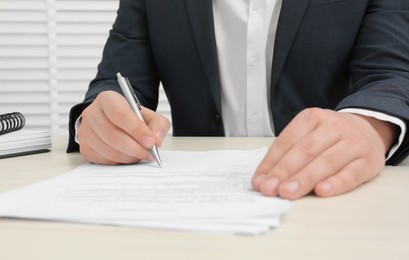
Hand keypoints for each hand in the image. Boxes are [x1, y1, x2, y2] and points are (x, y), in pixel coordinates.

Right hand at [77, 91, 170, 163]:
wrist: (113, 122)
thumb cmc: (131, 118)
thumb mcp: (149, 115)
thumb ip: (158, 124)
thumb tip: (157, 140)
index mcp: (107, 99)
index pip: (119, 114)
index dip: (136, 130)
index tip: (151, 142)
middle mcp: (92, 113)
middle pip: (113, 135)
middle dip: (135, 148)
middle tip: (149, 153)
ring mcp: (85, 131)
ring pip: (109, 150)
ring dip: (129, 156)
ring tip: (141, 154)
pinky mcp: (85, 148)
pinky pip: (104, 160)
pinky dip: (120, 161)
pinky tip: (128, 156)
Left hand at [252, 108, 397, 199]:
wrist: (369, 129)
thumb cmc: (331, 136)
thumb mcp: (308, 133)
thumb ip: (288, 154)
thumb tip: (265, 180)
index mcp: (312, 118)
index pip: (287, 141)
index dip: (271, 163)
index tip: (260, 181)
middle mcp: (333, 127)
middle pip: (305, 151)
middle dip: (285, 172)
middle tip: (271, 189)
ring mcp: (353, 143)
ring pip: (326, 162)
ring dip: (305, 179)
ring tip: (288, 193)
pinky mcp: (368, 161)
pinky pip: (351, 173)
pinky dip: (336, 183)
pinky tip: (322, 191)